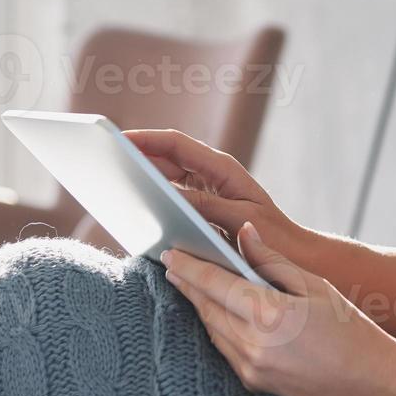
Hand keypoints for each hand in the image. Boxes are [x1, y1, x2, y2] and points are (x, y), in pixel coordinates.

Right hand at [122, 128, 303, 255]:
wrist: (294, 255)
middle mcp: (210, 174)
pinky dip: (150, 200)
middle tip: (102, 159)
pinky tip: (130, 208)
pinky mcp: (200, 208)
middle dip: (134, 156)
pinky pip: (169, 199)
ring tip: (108, 180)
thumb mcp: (238, 219)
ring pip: (164, 177)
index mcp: (221, 168)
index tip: (117, 139)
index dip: (145, 140)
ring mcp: (205, 190)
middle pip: (164, 157)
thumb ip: (205, 205)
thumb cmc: (273, 236)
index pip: (175, 145)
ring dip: (139, 178)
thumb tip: (169, 197)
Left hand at [161, 222, 395, 395]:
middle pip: (206, 307)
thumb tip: (243, 234)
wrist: (377, 389)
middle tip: (170, 262)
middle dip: (186, 284)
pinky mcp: (254, 384)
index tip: (168, 252)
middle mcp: (254, 346)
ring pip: (212, 329)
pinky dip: (216, 326)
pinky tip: (214, 312)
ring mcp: (251, 369)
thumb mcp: (317, 287)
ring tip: (188, 283)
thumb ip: (274, 261)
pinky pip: (225, 349)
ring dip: (199, 306)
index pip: (215, 284)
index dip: (188, 266)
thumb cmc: (354, 332)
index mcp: (270, 315)